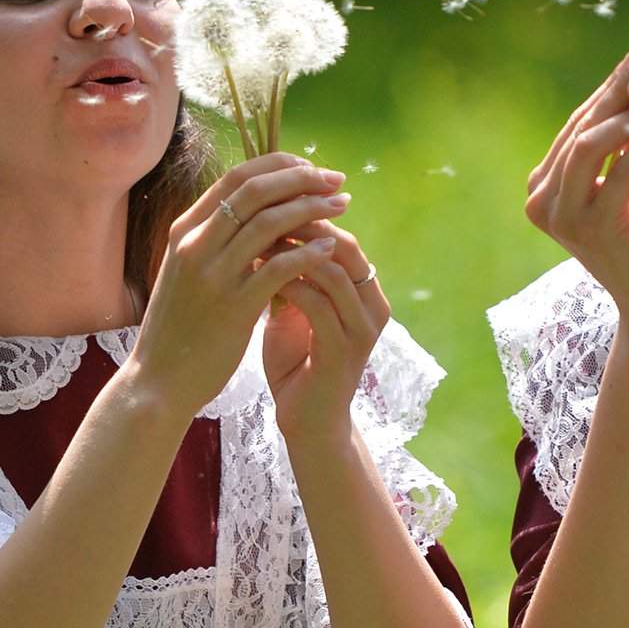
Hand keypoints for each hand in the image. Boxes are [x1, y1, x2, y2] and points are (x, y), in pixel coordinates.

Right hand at [128, 153, 350, 418]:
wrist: (158, 380)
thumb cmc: (179, 327)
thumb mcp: (188, 272)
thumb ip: (216, 241)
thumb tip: (259, 213)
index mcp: (185, 230)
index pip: (235, 177)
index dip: (278, 166)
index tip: (310, 168)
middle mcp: (195, 244)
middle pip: (255, 190)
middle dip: (301, 178)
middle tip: (335, 181)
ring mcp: (212, 274)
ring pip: (269, 222)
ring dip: (312, 208)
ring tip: (342, 207)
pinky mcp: (232, 306)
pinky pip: (279, 267)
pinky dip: (308, 252)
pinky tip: (330, 248)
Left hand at [261, 221, 388, 445]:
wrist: (307, 422)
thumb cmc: (297, 363)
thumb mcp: (296, 310)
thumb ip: (293, 274)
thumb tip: (264, 227)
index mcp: (366, 292)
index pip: (342, 236)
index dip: (307, 216)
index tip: (266, 205)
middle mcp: (373, 306)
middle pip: (344, 246)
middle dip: (303, 226)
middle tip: (261, 213)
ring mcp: (362, 329)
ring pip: (333, 271)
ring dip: (293, 252)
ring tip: (255, 240)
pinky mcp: (343, 351)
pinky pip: (318, 305)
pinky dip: (289, 284)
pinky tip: (260, 275)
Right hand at [524, 52, 628, 332]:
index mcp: (547, 183)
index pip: (580, 121)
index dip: (613, 87)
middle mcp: (540, 198)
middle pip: (580, 127)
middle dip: (619, 92)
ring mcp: (558, 216)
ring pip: (588, 144)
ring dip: (626, 113)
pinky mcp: (586, 230)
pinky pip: (614, 175)